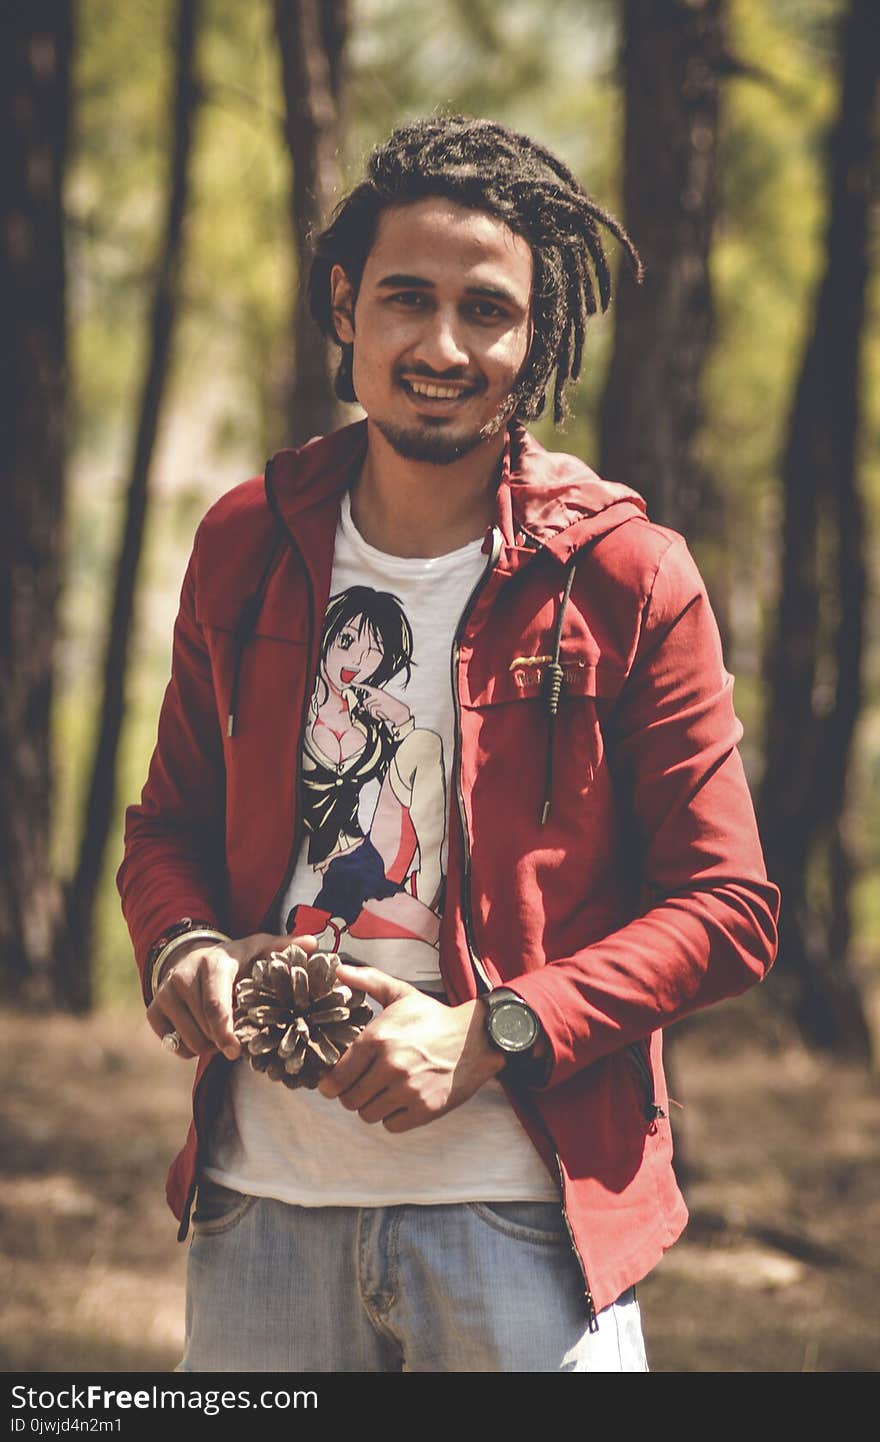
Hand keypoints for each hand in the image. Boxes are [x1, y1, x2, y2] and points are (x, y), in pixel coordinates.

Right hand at [146, 930, 316, 1060]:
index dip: (227, 1032)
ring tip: (221, 1031)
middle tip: (239, 1036)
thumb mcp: (258, 949)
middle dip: (225, 1040)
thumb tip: (313, 945)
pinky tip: (202, 1031)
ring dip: (210, 1045)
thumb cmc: (234, 959)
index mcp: (214, 963)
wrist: (190, 956)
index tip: (237, 1051)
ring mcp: (165, 994)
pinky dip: (190, 1047)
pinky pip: (175, 1046)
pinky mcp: (153, 1011)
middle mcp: (184, 977)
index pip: (216, 1006)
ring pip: (191, 1042)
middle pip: (206, 1030)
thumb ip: (284, 948)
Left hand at [317, 963, 505, 1130]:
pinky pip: (391, 1125)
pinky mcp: (425, 1109)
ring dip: (371, 1107)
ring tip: (381, 1093)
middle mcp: (391, 1066)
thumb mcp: (401, 994)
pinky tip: (399, 1101)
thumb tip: (339, 969)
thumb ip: (367, 981)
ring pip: (368, 1115)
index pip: (337, 1076)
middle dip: (351, 1095)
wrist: (476, 1039)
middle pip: (350, 1100)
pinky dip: (392, 1117)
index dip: (330, 1084)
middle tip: (360, 1086)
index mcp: (378, 1039)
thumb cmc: (434, 1017)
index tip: (332, 1084)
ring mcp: (409, 1090)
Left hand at [355, 684, 410, 727]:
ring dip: (372, 713)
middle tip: (378, 711)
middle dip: (368, 709)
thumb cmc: (392, 709)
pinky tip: (382, 714)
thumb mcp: (380, 705)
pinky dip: (375, 715)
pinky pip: (371, 712)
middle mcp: (378, 694)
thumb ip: (370, 706)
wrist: (401, 713)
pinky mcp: (379, 705)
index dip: (358, 685)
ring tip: (381, 712)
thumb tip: (360, 709)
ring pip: (367, 707)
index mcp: (379, 692)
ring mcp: (378, 700)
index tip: (352, 682)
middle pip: (365, 702)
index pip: (367, 687)